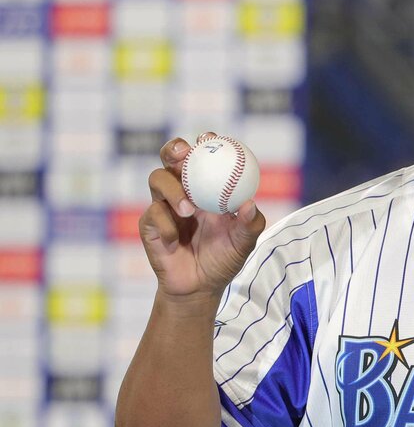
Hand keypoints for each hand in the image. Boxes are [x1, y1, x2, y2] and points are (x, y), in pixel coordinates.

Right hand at [139, 136, 265, 303]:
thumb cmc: (224, 259)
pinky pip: (152, 214)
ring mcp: (164, 206)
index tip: (210, 139)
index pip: (203, 158)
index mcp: (207, 188)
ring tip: (188, 209)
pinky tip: (175, 241)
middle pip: (171, 158)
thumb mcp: (244, 243)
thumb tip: (250, 204)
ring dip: (172, 189)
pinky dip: (165, 225)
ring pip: (157, 179)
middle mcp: (183, 191)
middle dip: (174, 149)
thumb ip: (250, 224)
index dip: (205, 143)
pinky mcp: (149, 225)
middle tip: (183, 152)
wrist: (201, 287)